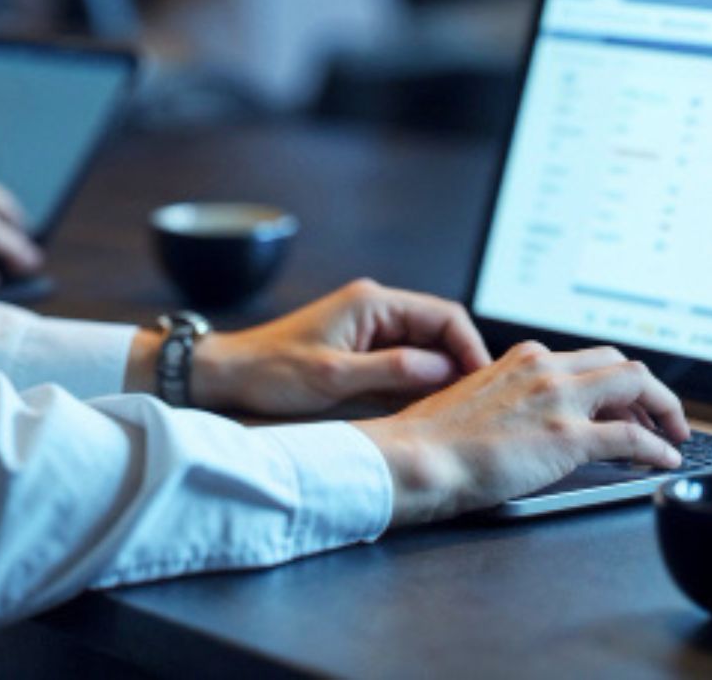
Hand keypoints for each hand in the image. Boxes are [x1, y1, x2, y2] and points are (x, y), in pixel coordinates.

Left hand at [190, 279, 492, 415]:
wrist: (228, 376)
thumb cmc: (272, 373)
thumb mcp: (334, 377)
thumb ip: (392, 371)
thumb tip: (444, 370)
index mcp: (373, 303)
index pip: (443, 315)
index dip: (470, 346)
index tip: (483, 379)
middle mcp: (376, 308)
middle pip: (439, 329)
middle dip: (460, 361)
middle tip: (477, 400)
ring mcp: (369, 328)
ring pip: (424, 348)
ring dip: (441, 375)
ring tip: (457, 408)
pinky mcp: (361, 348)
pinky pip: (404, 361)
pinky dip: (419, 382)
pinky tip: (426, 408)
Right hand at [355, 340, 688, 524]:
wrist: (415, 458)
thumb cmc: (432, 442)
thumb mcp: (477, 400)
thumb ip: (510, 398)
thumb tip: (528, 419)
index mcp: (524, 359)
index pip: (587, 359)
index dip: (616, 381)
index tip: (627, 401)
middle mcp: (546, 369)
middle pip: (622, 363)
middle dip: (649, 390)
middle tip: (659, 416)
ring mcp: (560, 400)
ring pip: (636, 385)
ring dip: (663, 409)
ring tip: (672, 435)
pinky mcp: (568, 437)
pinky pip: (632, 437)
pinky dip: (657, 447)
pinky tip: (665, 460)